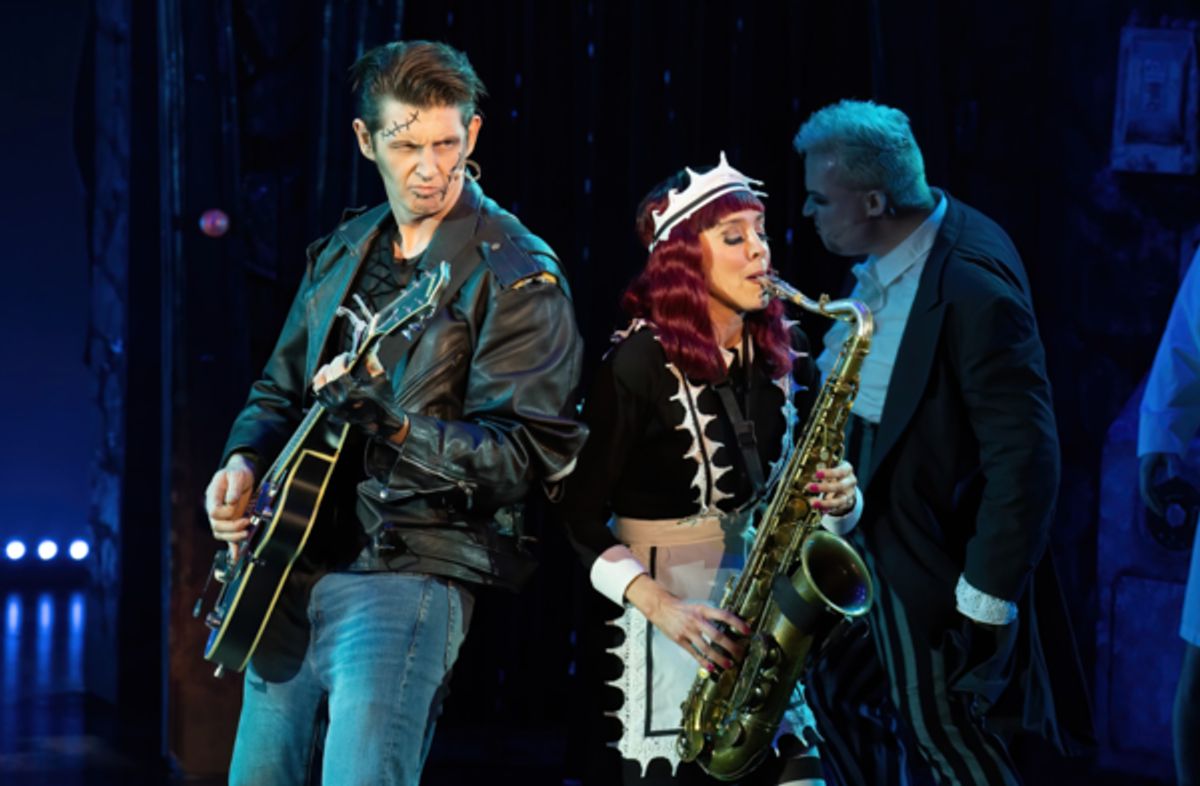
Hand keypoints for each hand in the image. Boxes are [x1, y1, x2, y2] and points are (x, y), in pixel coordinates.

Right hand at [205, 453, 255, 561]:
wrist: (241, 475)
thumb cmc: (237, 473)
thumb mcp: (237, 475)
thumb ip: (234, 487)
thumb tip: (232, 501)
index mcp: (213, 497)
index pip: (214, 512)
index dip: (225, 512)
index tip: (236, 506)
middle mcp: (214, 509)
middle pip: (216, 526)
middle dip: (232, 527)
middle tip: (247, 522)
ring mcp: (222, 517)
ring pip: (221, 534)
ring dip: (233, 537)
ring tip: (247, 533)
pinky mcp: (231, 522)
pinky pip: (228, 537)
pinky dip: (232, 548)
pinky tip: (235, 557)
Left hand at [312, 352, 406, 440]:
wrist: (382, 421)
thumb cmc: (383, 400)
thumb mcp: (382, 378)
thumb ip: (372, 361)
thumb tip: (364, 349)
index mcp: (352, 391)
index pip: (338, 368)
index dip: (342, 358)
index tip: (348, 355)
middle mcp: (340, 399)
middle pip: (326, 374)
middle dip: (333, 364)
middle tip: (341, 361)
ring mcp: (334, 406)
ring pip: (318, 384)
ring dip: (325, 373)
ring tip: (333, 369)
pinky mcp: (332, 410)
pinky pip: (319, 394)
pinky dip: (322, 385)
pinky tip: (330, 380)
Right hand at [624, 574, 750, 670]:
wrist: (660, 607)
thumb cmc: (681, 608)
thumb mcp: (698, 607)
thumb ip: (711, 615)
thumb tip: (729, 623)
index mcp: (703, 610)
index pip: (724, 615)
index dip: (737, 623)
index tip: (748, 631)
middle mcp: (696, 620)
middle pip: (717, 635)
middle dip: (730, 646)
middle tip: (740, 653)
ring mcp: (688, 631)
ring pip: (706, 647)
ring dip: (719, 657)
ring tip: (729, 664)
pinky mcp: (680, 640)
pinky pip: (694, 652)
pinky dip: (703, 661)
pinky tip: (711, 668)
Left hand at [806, 460, 856, 515]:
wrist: (847, 483)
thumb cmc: (835, 472)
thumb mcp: (832, 466)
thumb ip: (822, 466)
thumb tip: (805, 470)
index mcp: (847, 469)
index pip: (840, 471)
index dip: (829, 473)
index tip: (817, 473)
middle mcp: (850, 482)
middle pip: (839, 486)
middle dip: (824, 488)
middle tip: (809, 487)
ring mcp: (849, 494)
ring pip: (839, 500)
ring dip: (825, 503)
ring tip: (812, 503)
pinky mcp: (846, 504)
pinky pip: (837, 508)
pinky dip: (827, 509)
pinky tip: (819, 509)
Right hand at [1139, 452, 1175, 517]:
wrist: (1157, 443)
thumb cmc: (1164, 449)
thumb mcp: (1170, 456)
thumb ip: (1172, 466)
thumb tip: (1174, 478)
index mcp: (1146, 471)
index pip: (1146, 490)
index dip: (1152, 501)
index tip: (1159, 510)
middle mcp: (1143, 475)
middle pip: (1145, 494)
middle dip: (1152, 505)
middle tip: (1162, 515)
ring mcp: (1145, 477)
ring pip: (1146, 493)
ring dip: (1152, 502)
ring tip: (1162, 511)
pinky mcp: (1148, 477)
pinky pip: (1149, 490)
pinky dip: (1154, 497)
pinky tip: (1161, 502)